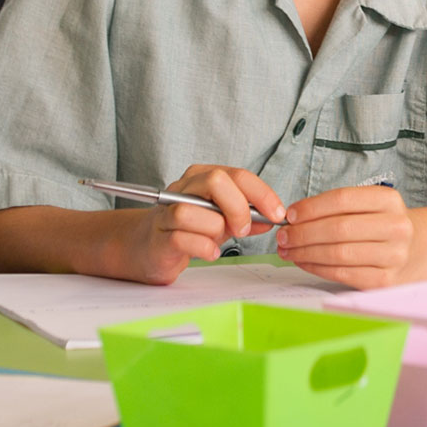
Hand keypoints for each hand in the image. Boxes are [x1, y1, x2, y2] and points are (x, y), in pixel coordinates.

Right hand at [109, 165, 286, 285]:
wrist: (149, 249)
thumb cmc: (188, 231)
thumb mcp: (223, 220)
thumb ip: (247, 217)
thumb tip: (273, 218)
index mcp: (202, 178)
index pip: (238, 175)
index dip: (262, 194)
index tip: (277, 214)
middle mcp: (183, 189)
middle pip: (216, 181)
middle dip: (238, 207)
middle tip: (243, 229)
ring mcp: (167, 212)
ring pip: (193, 211)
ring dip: (215, 229)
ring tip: (218, 241)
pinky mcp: (159, 237)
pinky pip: (183, 238)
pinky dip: (203, 248)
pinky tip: (209, 252)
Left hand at [275, 184, 418, 288]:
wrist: (418, 250)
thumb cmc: (383, 225)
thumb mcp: (370, 206)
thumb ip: (338, 208)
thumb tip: (295, 217)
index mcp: (389, 200)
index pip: (342, 199)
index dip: (311, 207)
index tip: (290, 214)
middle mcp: (396, 227)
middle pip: (338, 228)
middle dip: (303, 233)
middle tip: (283, 236)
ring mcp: (393, 256)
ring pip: (338, 253)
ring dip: (306, 252)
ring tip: (288, 250)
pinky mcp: (385, 280)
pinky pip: (342, 273)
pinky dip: (317, 268)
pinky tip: (304, 262)